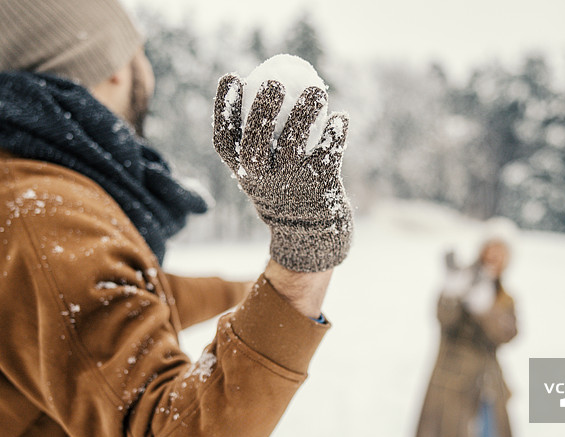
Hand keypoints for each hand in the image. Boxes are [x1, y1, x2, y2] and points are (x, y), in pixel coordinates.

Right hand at [213, 74, 351, 272]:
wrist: (311, 233)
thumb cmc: (283, 188)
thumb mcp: (261, 172)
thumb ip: (258, 139)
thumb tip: (261, 84)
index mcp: (244, 171)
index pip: (224, 140)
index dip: (224, 107)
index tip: (232, 76)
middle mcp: (263, 178)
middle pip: (254, 144)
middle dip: (261, 111)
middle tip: (274, 83)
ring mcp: (291, 182)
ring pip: (293, 145)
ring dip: (304, 113)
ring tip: (316, 90)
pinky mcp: (321, 185)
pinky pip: (328, 153)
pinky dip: (336, 134)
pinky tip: (340, 118)